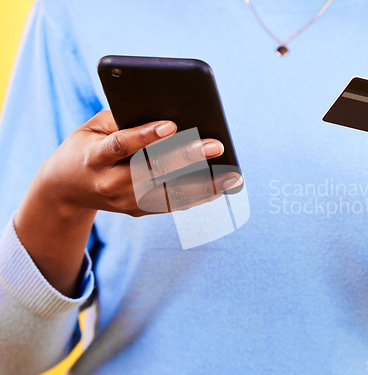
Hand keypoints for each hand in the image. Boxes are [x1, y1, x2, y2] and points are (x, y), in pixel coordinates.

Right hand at [14, 110, 238, 295]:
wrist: (65, 190)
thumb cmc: (84, 148)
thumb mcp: (91, 128)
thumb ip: (123, 121)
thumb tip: (168, 116)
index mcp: (94, 158)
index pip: (121, 146)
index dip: (145, 136)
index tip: (171, 124)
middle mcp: (109, 184)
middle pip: (151, 172)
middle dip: (185, 158)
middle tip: (216, 146)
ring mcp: (124, 203)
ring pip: (168, 195)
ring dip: (203, 186)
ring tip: (232, 176)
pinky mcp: (137, 211)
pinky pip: (170, 205)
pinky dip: (197, 197)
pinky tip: (220, 188)